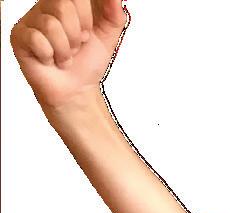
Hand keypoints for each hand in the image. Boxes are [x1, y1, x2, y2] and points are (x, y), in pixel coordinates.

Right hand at [11, 0, 126, 111]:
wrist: (76, 89)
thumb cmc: (87, 61)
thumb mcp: (108, 35)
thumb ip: (113, 13)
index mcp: (66, 3)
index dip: (86, 17)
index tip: (87, 33)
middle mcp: (45, 8)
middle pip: (63, 6)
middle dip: (76, 34)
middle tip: (76, 46)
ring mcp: (30, 21)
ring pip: (51, 25)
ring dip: (65, 49)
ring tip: (65, 56)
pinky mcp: (19, 36)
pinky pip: (37, 39)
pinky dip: (50, 55)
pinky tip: (49, 60)